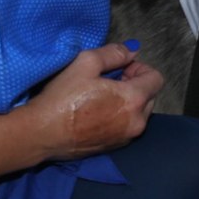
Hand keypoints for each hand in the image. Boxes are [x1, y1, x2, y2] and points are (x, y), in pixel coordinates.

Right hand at [31, 42, 164, 161]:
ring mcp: (126, 137)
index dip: (140, 68)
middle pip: (150, 96)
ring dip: (127, 102)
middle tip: (110, 80)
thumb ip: (114, 54)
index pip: (156, 79)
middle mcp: (137, 122)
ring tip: (102, 96)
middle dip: (135, 85)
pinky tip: (96, 112)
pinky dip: (119, 117)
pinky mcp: (115, 147)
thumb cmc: (62, 98)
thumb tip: (131, 51)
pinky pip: (127, 127)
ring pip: (139, 113)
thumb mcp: (86, 63)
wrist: (42, 134)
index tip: (121, 68)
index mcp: (134, 100)